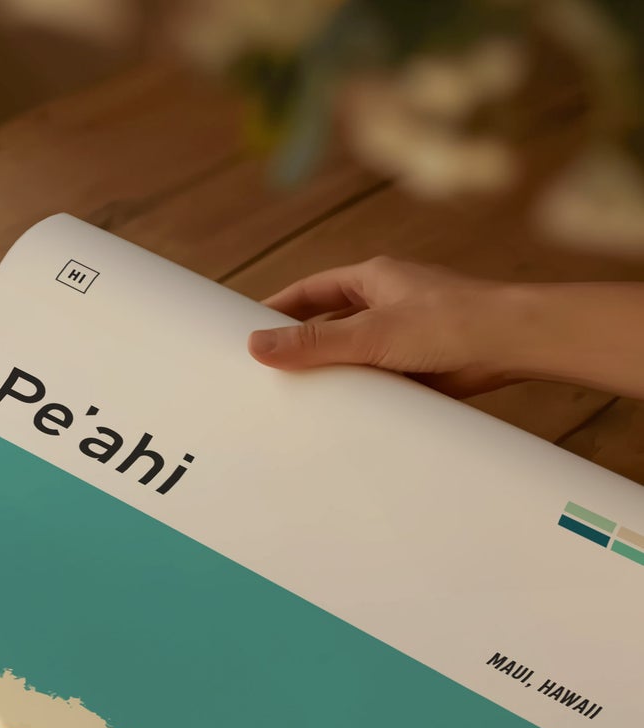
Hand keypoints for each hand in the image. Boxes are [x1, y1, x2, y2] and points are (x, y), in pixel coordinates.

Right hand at [248, 256, 517, 396]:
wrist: (513, 344)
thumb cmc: (450, 322)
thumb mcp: (370, 333)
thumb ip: (313, 342)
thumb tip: (256, 345)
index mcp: (374, 279)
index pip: (311, 291)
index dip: (279, 309)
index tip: (249, 329)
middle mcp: (387, 303)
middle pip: (329, 323)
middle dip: (301, 345)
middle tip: (266, 370)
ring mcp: (403, 335)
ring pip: (353, 354)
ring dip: (331, 373)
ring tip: (296, 398)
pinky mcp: (418, 365)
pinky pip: (376, 379)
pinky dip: (359, 393)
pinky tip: (341, 413)